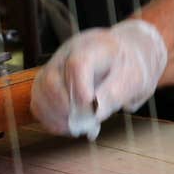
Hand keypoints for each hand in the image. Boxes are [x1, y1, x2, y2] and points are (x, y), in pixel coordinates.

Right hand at [31, 19, 166, 138]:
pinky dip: (50, 119)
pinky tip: (68, 126)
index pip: (77, 63)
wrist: (127, 56)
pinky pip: (38, 102)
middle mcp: (69, 51)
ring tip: (78, 127)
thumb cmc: (131, 67)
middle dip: (65, 108)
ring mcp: (56, 65)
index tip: (90, 108)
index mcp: (96, 46)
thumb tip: (94, 114)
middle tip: (86, 124)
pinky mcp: (48, 80)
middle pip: (51, 78)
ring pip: (40, 91)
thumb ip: (115, 94)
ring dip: (56, 116)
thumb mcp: (135, 78)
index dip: (79, 88)